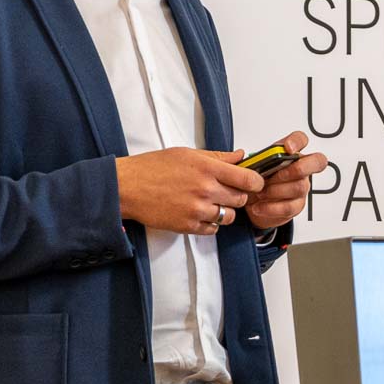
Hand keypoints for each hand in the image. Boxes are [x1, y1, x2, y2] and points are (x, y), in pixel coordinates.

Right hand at [117, 147, 264, 234]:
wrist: (128, 187)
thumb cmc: (154, 167)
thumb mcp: (187, 154)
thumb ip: (218, 157)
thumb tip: (240, 156)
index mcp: (207, 168)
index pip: (248, 179)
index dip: (256, 182)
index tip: (254, 182)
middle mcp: (205, 190)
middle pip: (241, 199)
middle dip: (238, 196)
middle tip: (227, 191)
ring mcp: (197, 210)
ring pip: (229, 216)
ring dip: (225, 211)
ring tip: (211, 202)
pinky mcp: (188, 226)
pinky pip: (213, 229)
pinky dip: (211, 223)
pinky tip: (200, 213)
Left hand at [244, 132, 328, 232]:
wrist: (253, 203)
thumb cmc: (256, 180)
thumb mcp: (252, 167)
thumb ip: (253, 161)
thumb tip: (245, 157)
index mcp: (290, 154)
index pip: (301, 139)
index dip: (298, 141)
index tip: (287, 148)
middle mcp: (301, 168)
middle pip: (316, 162)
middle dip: (296, 169)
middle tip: (275, 175)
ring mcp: (302, 187)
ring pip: (299, 187)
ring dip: (275, 190)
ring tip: (259, 193)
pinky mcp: (297, 205)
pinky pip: (289, 207)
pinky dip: (270, 208)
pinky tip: (258, 207)